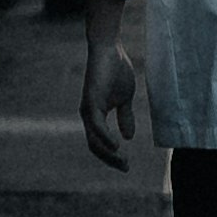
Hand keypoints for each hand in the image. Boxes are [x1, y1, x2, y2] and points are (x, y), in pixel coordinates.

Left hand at [81, 25, 141, 169]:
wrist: (111, 48)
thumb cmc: (117, 70)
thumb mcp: (125, 99)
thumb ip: (125, 117)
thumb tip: (128, 137)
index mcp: (96, 116)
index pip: (100, 143)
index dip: (112, 157)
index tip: (126, 165)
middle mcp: (88, 115)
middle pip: (95, 146)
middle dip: (110, 159)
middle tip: (125, 167)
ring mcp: (88, 108)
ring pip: (94, 139)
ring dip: (108, 153)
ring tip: (122, 161)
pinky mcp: (91, 100)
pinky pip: (96, 125)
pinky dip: (105, 137)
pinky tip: (116, 146)